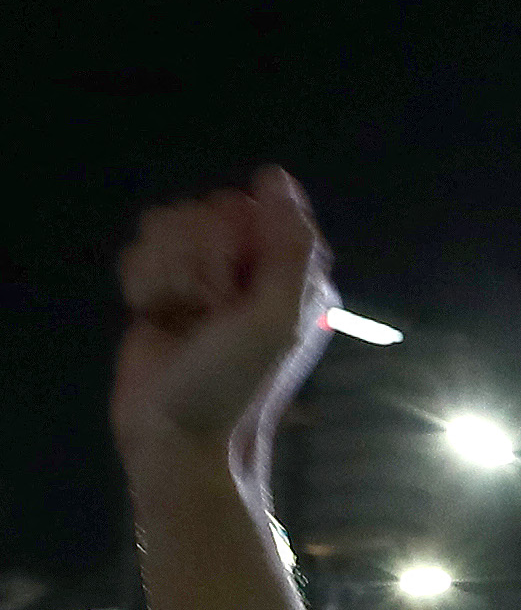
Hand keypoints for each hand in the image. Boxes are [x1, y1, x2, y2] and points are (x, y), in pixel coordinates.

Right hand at [113, 167, 335, 487]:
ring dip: (167, 273)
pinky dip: (142, 284)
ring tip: (182, 317)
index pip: (256, 206)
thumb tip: (275, 177)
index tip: (237, 280)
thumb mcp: (278, 317)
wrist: (176, 432)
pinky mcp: (160, 288)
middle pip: (205, 209)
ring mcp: (203, 277)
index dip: (236, 236)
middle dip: (197, 258)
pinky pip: (139, 249)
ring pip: (167, 224)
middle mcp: (250, 269)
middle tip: (208, 308)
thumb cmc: (237, 383)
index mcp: (292, 273)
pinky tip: (156, 317)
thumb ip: (288, 246)